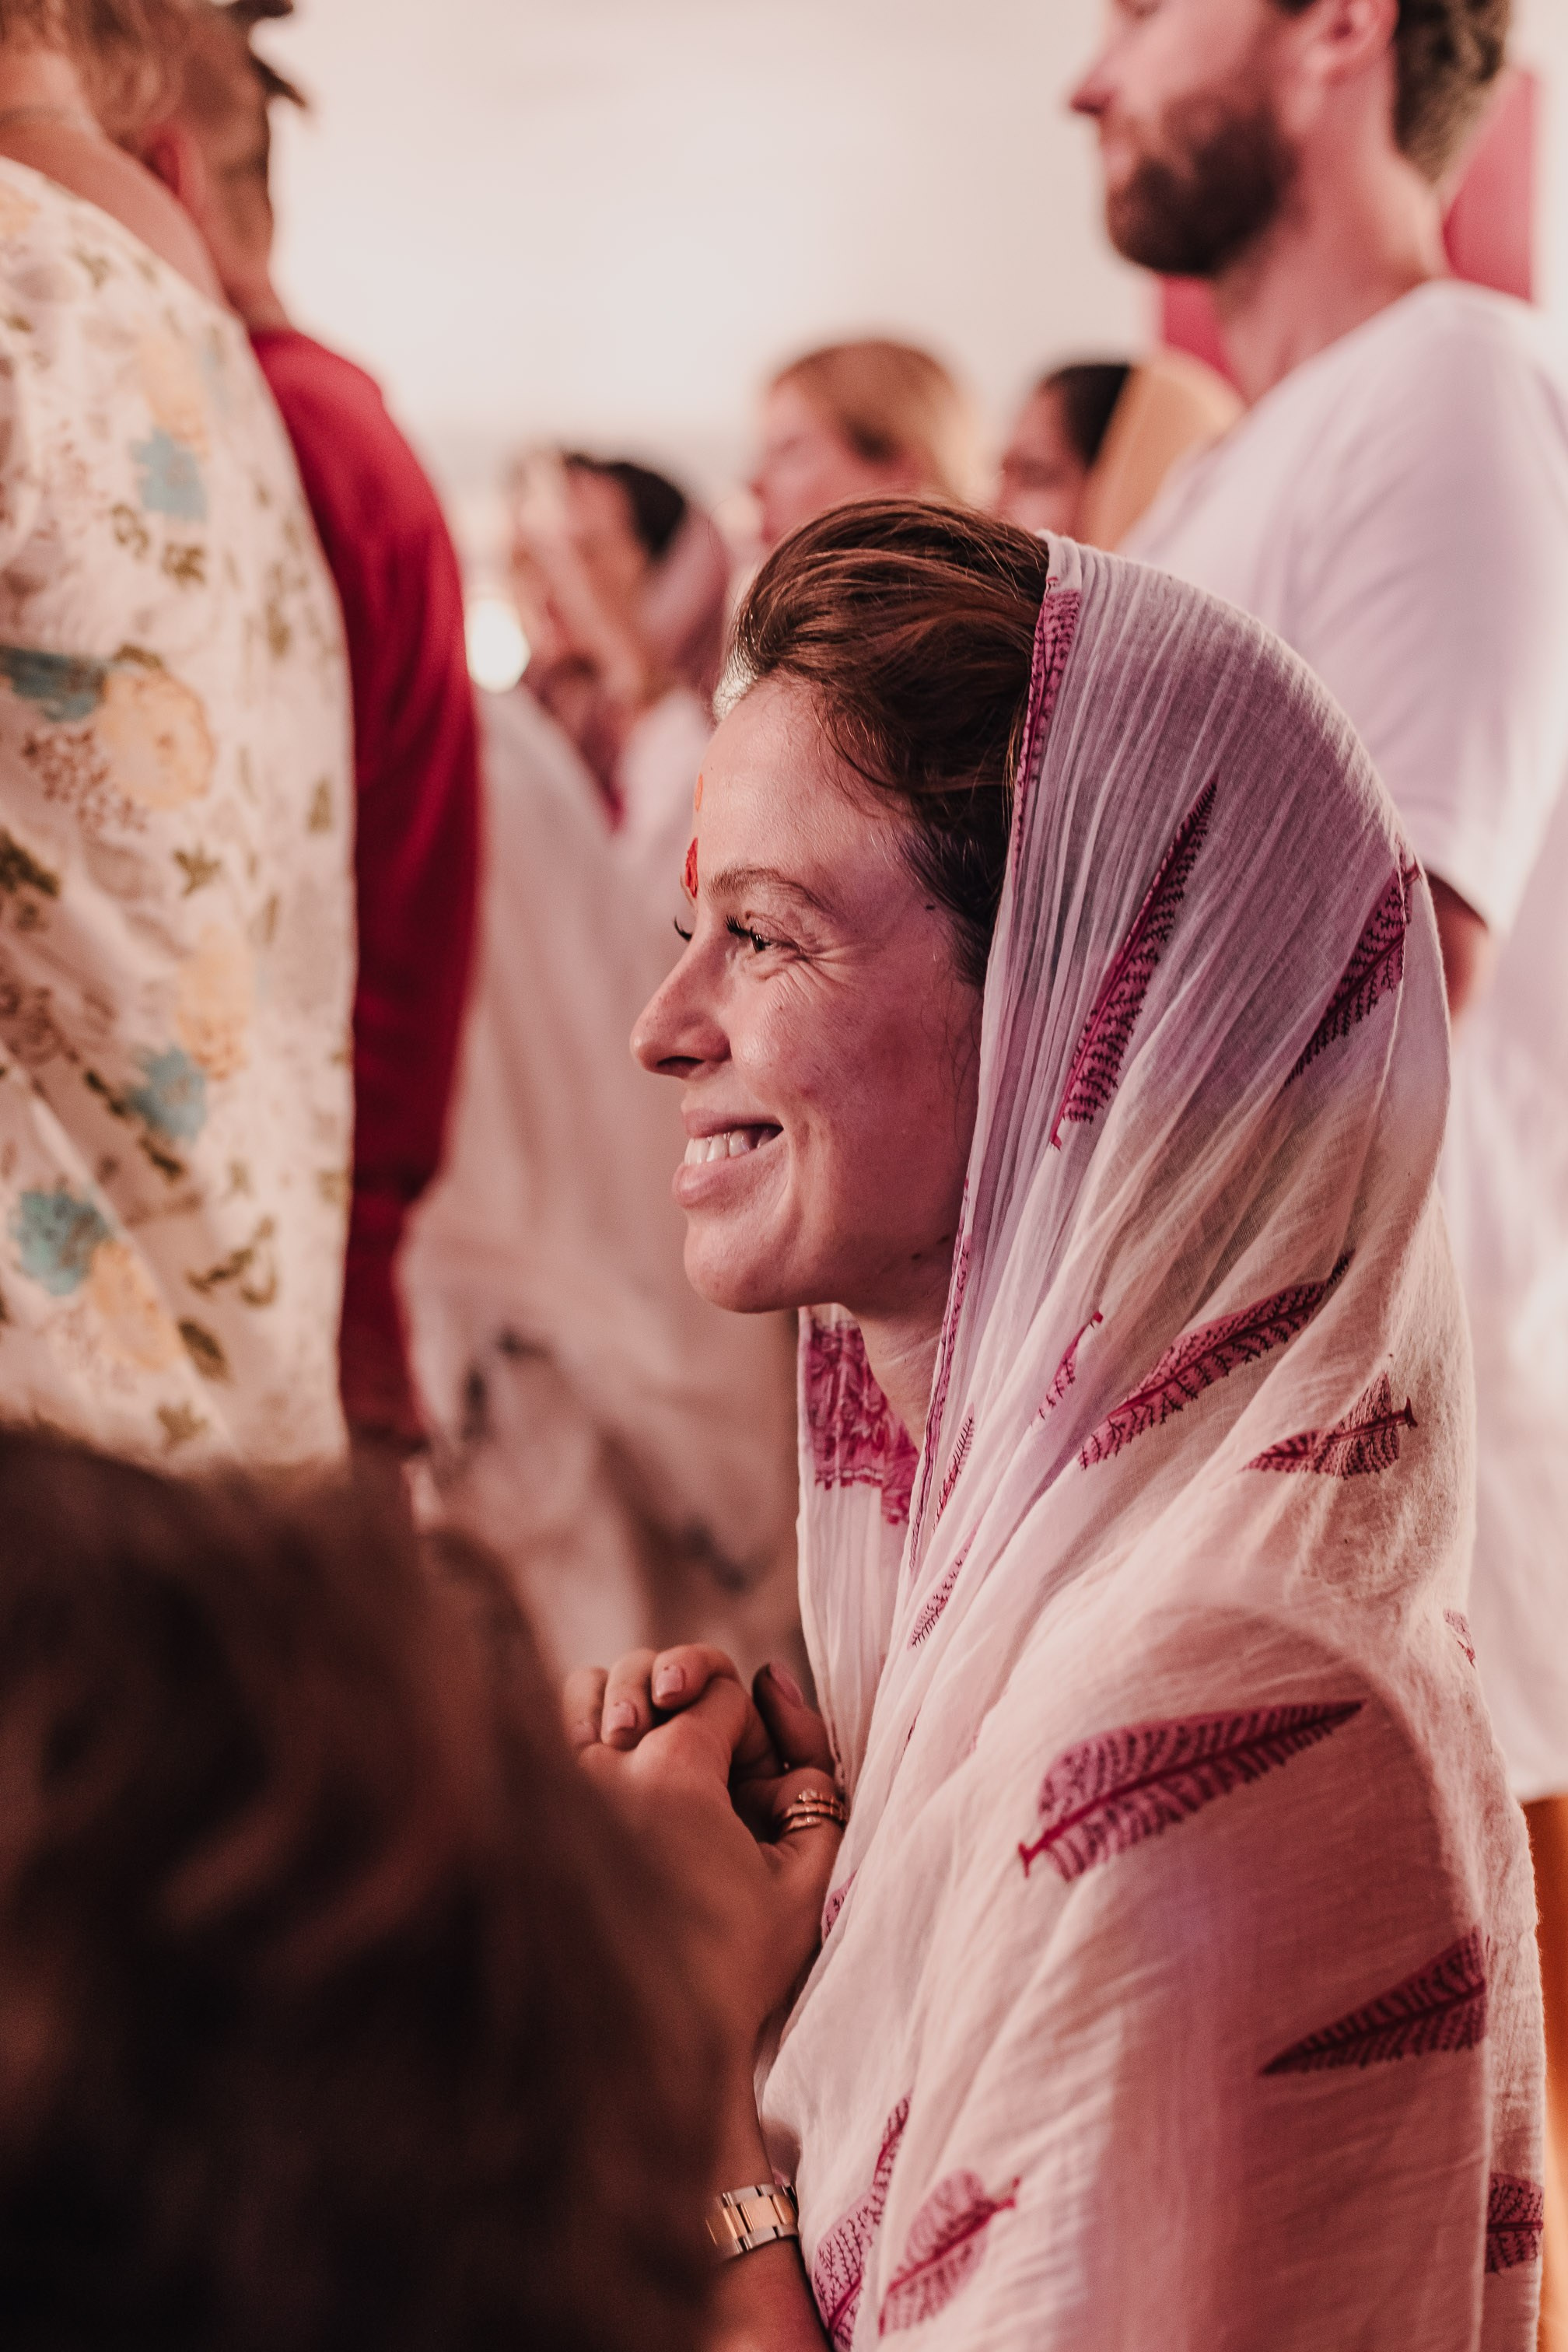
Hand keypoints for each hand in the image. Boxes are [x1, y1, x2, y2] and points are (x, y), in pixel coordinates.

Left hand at [564, 1649, 842, 2061]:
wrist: (652, 2045)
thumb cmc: (735, 1968)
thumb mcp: (806, 1880)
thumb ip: (813, 1778)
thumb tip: (776, 1687)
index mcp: (675, 1776)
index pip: (720, 1694)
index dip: (753, 1729)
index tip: (757, 1786)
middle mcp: (605, 1768)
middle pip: (654, 1676)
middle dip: (696, 1707)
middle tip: (715, 1770)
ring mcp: (557, 1786)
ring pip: (589, 1688)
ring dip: (631, 1704)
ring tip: (655, 1751)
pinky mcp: (529, 1811)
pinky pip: (548, 1731)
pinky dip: (582, 1732)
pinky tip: (615, 1775)